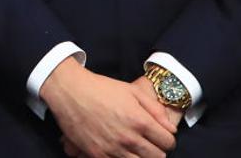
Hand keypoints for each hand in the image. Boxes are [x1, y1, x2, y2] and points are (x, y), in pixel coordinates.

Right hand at [61, 78, 184, 156]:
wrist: (69, 90)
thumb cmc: (100, 88)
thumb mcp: (131, 91)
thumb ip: (155, 110)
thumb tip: (171, 130)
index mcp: (140, 121)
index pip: (168, 143)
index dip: (166, 139)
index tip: (159, 135)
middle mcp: (129, 138)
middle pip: (157, 157)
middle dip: (156, 149)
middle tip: (147, 142)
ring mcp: (113, 149)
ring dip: (140, 156)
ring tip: (133, 147)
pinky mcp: (97, 155)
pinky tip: (118, 150)